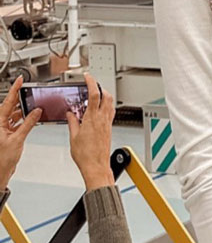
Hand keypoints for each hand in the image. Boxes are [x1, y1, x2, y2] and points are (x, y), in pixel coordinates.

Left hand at [0, 77, 40, 190]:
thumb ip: (28, 124)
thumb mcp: (18, 139)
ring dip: (24, 112)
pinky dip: (25, 121)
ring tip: (35, 107)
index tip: (20, 80)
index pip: (8, 101)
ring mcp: (4, 129)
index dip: (14, 89)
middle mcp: (0, 124)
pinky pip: (18, 123)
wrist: (0, 173)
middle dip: (22, 100)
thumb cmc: (2, 159)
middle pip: (11, 107)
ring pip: (15, 115)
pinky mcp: (8, 135)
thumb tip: (36, 112)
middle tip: (31, 93)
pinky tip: (32, 119)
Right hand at [67, 73, 114, 190]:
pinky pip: (110, 112)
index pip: (95, 94)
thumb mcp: (73, 137)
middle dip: (101, 87)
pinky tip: (99, 110)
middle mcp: (102, 119)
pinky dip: (106, 106)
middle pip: (107, 96)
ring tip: (96, 95)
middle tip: (93, 85)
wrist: (96, 166)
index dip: (92, 83)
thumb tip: (70, 114)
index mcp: (92, 119)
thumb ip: (72, 122)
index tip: (88, 77)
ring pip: (110, 103)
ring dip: (104, 96)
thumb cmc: (86, 156)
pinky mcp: (109, 129)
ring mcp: (107, 124)